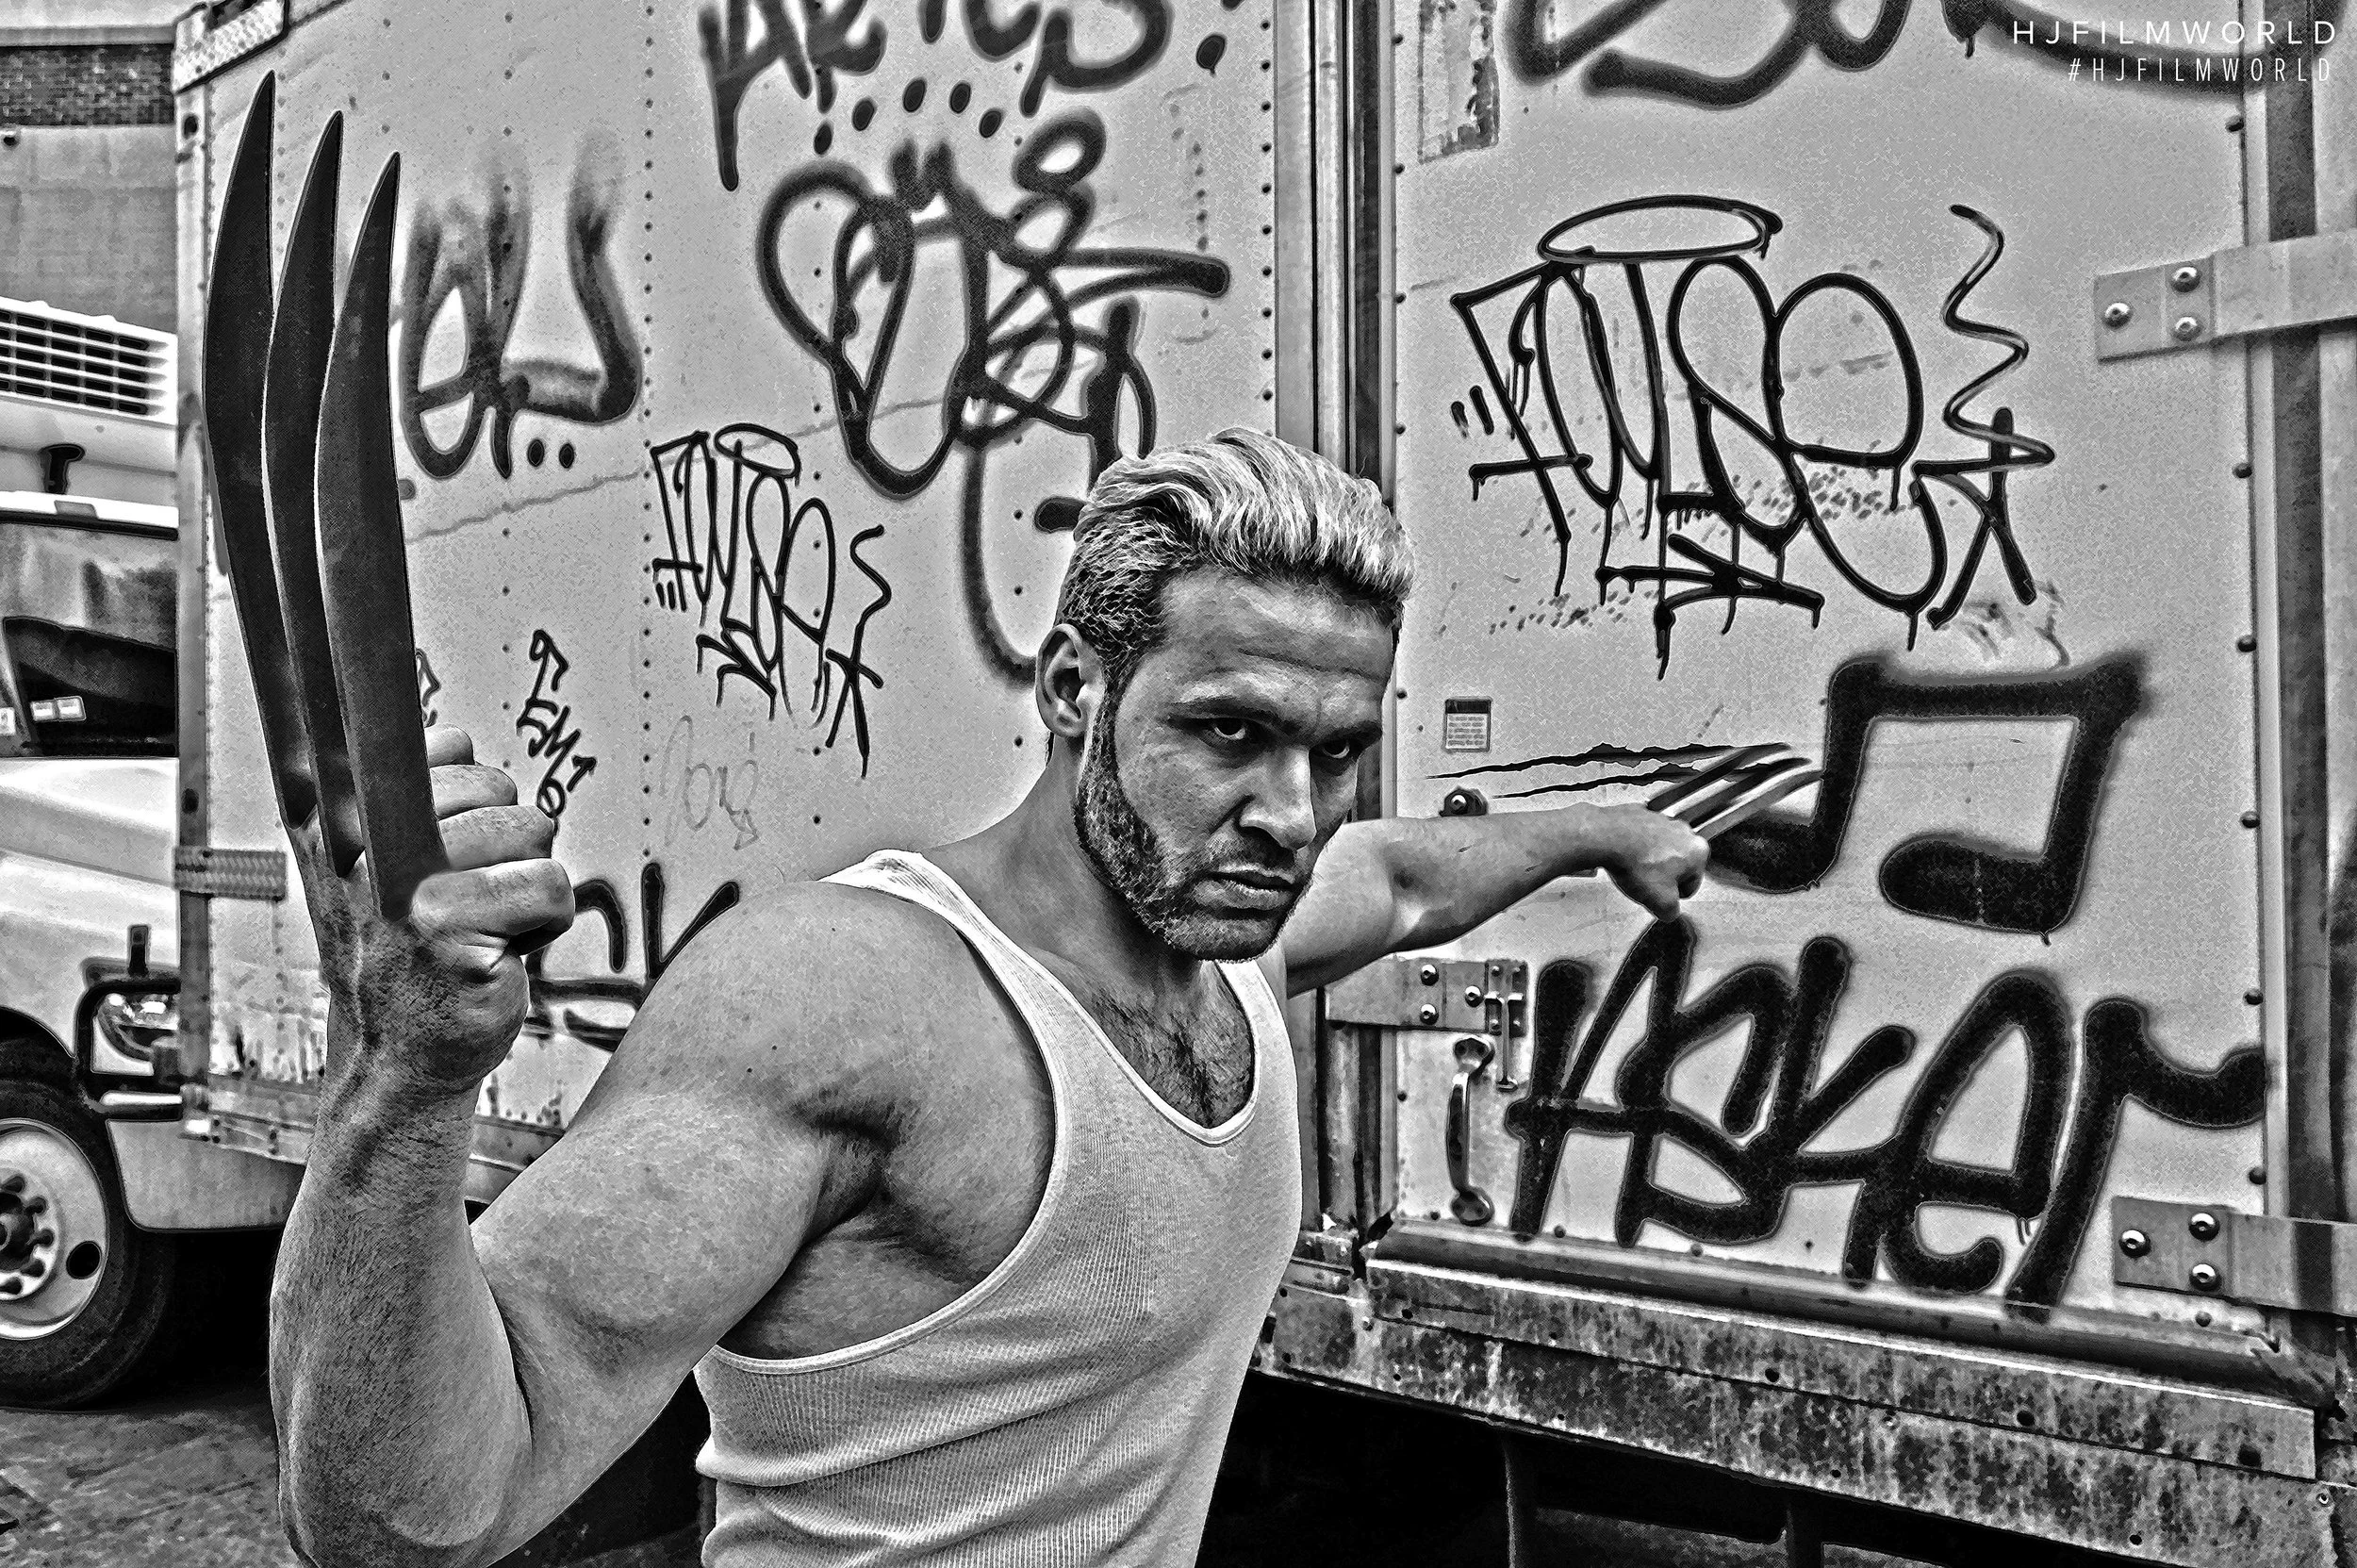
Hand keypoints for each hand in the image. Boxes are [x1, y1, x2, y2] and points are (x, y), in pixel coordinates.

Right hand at [298, 727, 573, 1097]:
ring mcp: (399, 888)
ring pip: (528, 829)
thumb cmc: (406, 950)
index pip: (409, 740)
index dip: (455, 767)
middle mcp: (354, 845)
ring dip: (526, 880)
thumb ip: (400, 797)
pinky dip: (546, 920)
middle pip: (492, 784)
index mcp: (332, 818)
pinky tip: (501, 950)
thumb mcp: (377, 868)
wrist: (398, 1057)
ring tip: (481, 923)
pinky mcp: (449, 931)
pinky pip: (550, 884)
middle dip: (504, 839)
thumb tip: (451, 739)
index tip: (424, 770)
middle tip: (464, 897)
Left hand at [1593, 804, 1708, 921]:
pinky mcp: (1643, 815)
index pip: (1691, 885)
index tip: (1660, 897)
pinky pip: (1642, 839)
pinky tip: (1624, 856)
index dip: (1673, 896)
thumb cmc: (1635, 863)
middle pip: (1676, 866)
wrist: (1607, 838)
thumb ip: (1671, 912)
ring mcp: (1663, 820)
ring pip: (1659, 851)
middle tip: (1644, 884)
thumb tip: (1669, 911)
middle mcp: (1683, 832)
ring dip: (1648, 862)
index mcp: (1697, 851)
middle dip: (1661, 877)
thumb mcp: (1661, 902)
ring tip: (1632, 870)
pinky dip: (1635, 847)